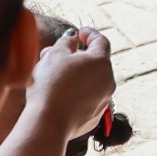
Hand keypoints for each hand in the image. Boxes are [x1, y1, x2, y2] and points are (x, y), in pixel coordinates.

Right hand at [0, 27, 116, 155]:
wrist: (48, 123)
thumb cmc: (50, 85)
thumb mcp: (55, 55)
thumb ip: (67, 41)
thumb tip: (73, 36)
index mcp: (101, 62)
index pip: (100, 41)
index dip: (89, 34)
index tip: (79, 33)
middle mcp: (108, 81)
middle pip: (94, 62)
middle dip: (76, 56)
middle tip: (55, 55)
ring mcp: (103, 100)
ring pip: (91, 80)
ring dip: (75, 74)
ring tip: (53, 76)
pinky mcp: (95, 116)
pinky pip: (87, 98)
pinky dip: (76, 92)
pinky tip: (59, 95)